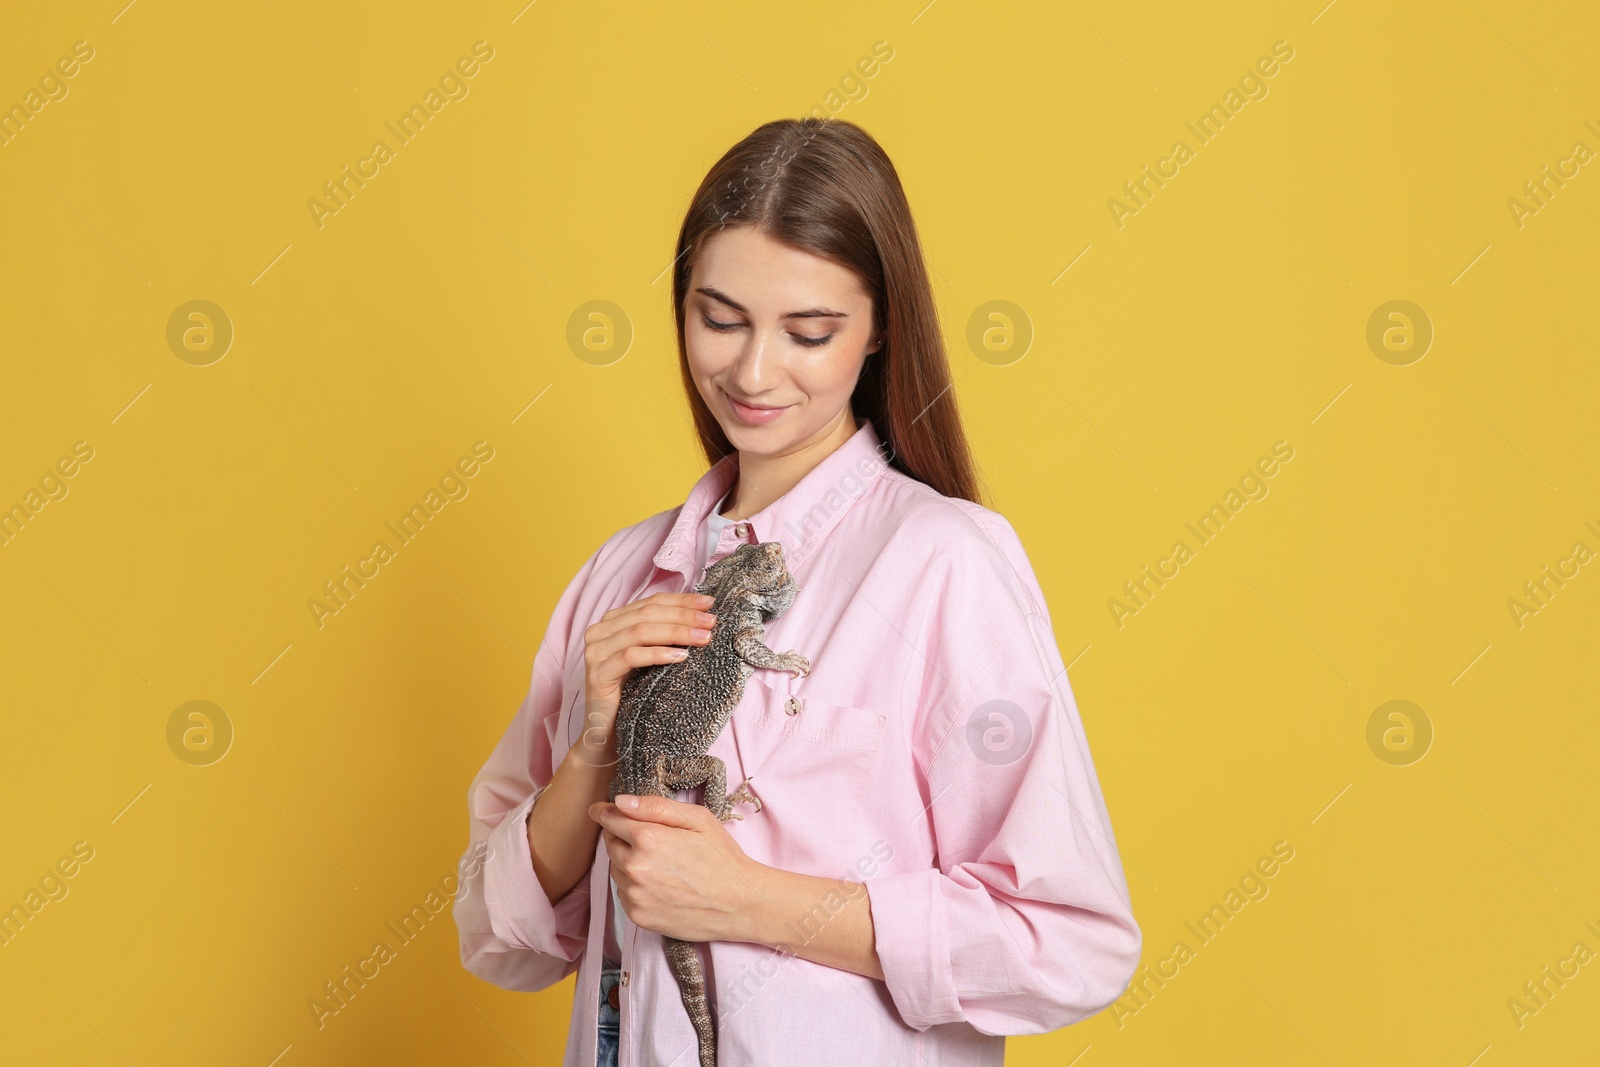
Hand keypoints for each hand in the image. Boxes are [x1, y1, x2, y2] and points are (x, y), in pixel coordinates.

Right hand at [573, 592, 718, 768]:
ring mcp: (595, 652)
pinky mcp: (597, 674)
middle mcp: (599, 632)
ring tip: (703, 638)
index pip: (651, 602)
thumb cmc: (635, 695)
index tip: (710, 603)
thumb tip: (702, 616)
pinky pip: (630, 657)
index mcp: (613, 622)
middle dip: (683, 615)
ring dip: (676, 632)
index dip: (681, 601)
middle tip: (711, 622)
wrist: (609, 734)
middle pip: (647, 614)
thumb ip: (663, 635)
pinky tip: (680, 657)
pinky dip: (658, 654)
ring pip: (640, 632)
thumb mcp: (651, 659)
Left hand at [588, 794, 766, 943]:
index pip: (611, 820)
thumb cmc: (722, 857)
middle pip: (610, 844)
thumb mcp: (697, 819)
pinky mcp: (638, 917)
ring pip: (616, 869)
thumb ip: (656, 806)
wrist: (739, 904)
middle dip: (621, 837)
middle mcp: (635, 867)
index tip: (599, 810)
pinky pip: (624, 893)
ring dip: (627, 862)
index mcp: (648, 838)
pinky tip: (660, 884)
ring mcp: (635, 895)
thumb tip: (621, 801)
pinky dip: (634, 886)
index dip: (605, 812)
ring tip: (660, 863)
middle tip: (647, 838)